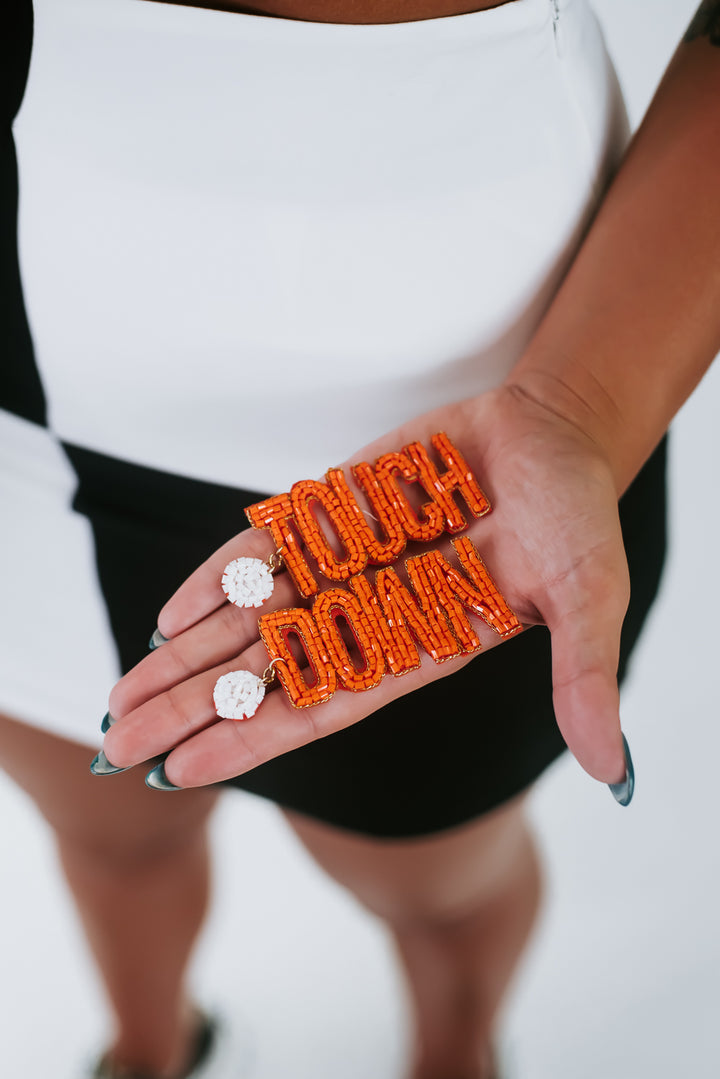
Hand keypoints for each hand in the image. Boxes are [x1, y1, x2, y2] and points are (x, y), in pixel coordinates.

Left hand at [103, 385, 629, 789]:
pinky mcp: (331, 512)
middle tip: (120, 746)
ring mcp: (345, 565)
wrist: (553, 430)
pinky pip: (262, 550)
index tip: (186, 769)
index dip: (256, 738)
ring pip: (250, 619)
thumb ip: (584, 678)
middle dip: (194, 708)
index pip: (326, 706)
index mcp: (423, 648)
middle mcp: (372, 615)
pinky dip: (214, 579)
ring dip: (184, 654)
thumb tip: (616, 773)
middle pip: (268, 672)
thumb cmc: (575, 517)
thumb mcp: (587, 598)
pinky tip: (166, 614)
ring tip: (120, 694)